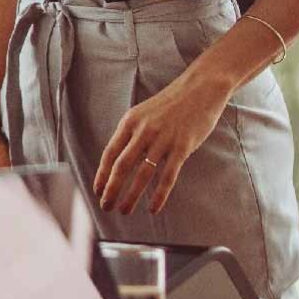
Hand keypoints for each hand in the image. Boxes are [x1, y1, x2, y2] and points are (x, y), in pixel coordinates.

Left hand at [92, 68, 233, 212]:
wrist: (201, 87)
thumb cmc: (173, 103)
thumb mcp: (145, 113)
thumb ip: (132, 133)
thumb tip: (119, 159)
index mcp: (130, 121)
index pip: (110, 153)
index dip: (102, 175)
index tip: (97, 191)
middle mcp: (143, 130)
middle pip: (121, 166)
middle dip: (111, 190)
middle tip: (105, 206)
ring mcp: (163, 139)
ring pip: (142, 174)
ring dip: (130, 196)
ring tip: (124, 210)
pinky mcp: (182, 146)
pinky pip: (167, 176)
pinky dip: (158, 195)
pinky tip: (153, 209)